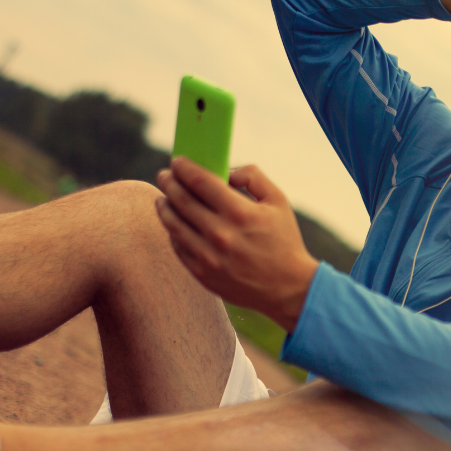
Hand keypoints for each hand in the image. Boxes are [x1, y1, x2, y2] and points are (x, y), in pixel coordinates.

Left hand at [156, 158, 318, 331]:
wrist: (288, 288)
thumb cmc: (284, 240)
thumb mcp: (278, 201)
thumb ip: (254, 177)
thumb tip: (227, 172)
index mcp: (240, 213)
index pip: (200, 181)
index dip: (184, 168)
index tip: (177, 161)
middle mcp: (220, 234)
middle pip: (181, 200)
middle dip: (169, 183)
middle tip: (164, 176)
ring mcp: (209, 257)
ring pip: (174, 224)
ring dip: (164, 207)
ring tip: (163, 199)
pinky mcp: (203, 274)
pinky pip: (178, 247)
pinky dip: (172, 232)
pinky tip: (174, 224)